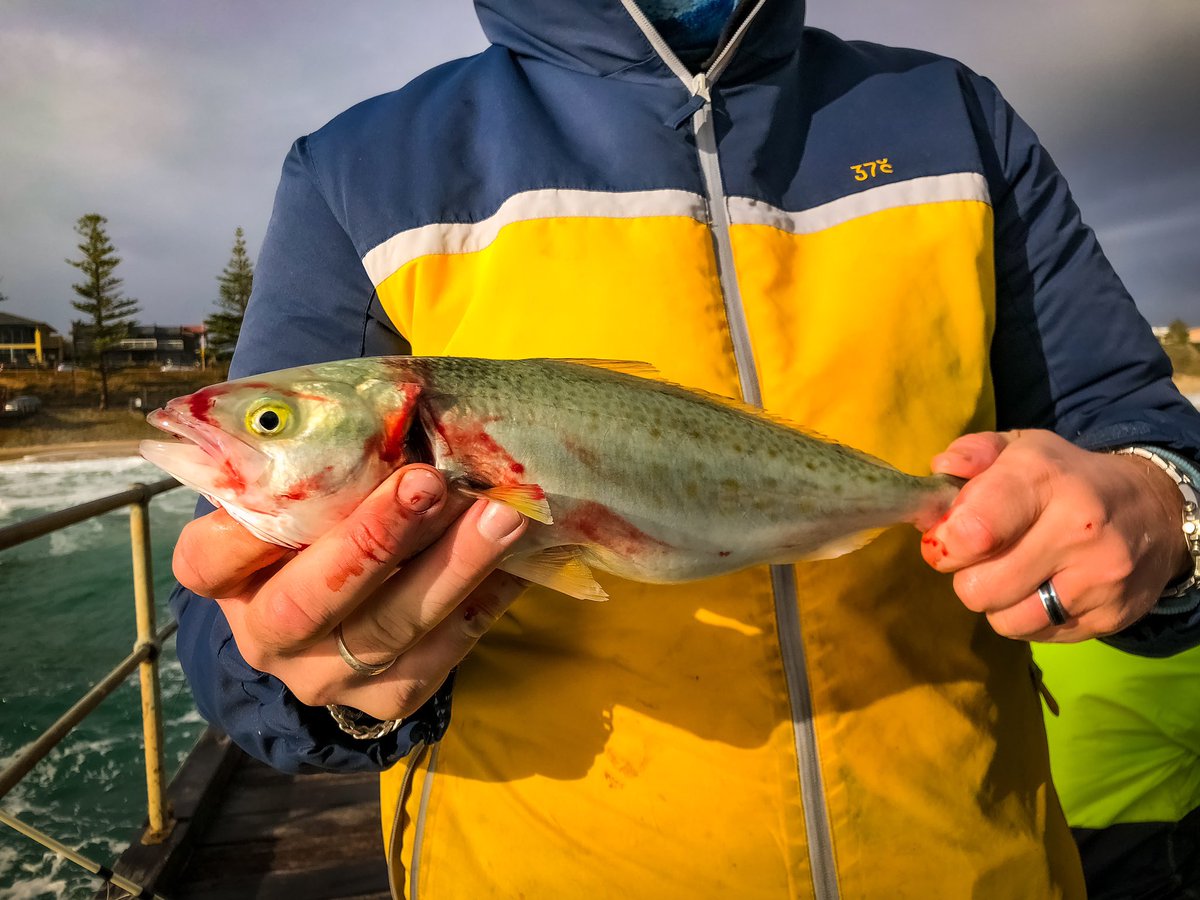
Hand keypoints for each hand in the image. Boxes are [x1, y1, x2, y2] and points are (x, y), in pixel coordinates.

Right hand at [172, 465, 527, 719]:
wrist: (343, 609)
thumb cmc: (323, 521)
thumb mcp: (304, 493)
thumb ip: (324, 463)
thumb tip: (397, 408)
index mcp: (225, 580)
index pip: (211, 559)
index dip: (248, 527)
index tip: (304, 472)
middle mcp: (265, 638)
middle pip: (308, 603)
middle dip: (374, 541)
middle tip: (430, 484)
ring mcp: (324, 678)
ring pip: (387, 632)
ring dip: (451, 568)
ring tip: (501, 516)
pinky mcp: (386, 701)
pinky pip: (439, 659)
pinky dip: (481, 604)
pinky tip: (514, 561)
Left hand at [919, 430, 1189, 641]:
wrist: (1155, 510)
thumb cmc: (1066, 478)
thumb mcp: (1020, 449)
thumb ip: (972, 454)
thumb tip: (939, 473)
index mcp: (1043, 478)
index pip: (973, 532)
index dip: (946, 544)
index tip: (948, 538)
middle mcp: (1078, 528)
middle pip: (979, 589)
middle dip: (968, 576)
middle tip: (984, 559)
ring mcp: (1099, 578)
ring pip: (1006, 620)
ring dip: (997, 603)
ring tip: (1014, 575)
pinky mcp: (1112, 616)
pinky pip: (1038, 636)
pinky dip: (1028, 618)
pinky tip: (1042, 590)